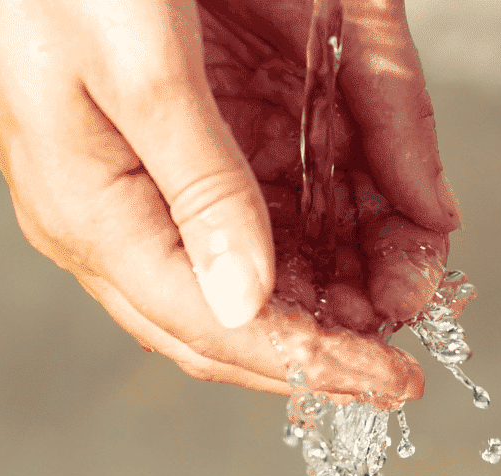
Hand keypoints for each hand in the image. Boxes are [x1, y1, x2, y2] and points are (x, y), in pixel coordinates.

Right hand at [0, 0, 460, 401]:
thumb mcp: (140, 70)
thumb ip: (203, 187)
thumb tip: (250, 305)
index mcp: (91, 215)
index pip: (215, 326)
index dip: (312, 361)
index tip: (392, 381)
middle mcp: (113, 219)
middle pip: (232, 317)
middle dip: (328, 337)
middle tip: (409, 345)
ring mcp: (138, 185)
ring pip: (247, 269)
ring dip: (331, 285)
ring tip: (408, 282)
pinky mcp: (166, 144)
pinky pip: (247, 210)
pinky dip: (314, 228)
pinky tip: (366, 229)